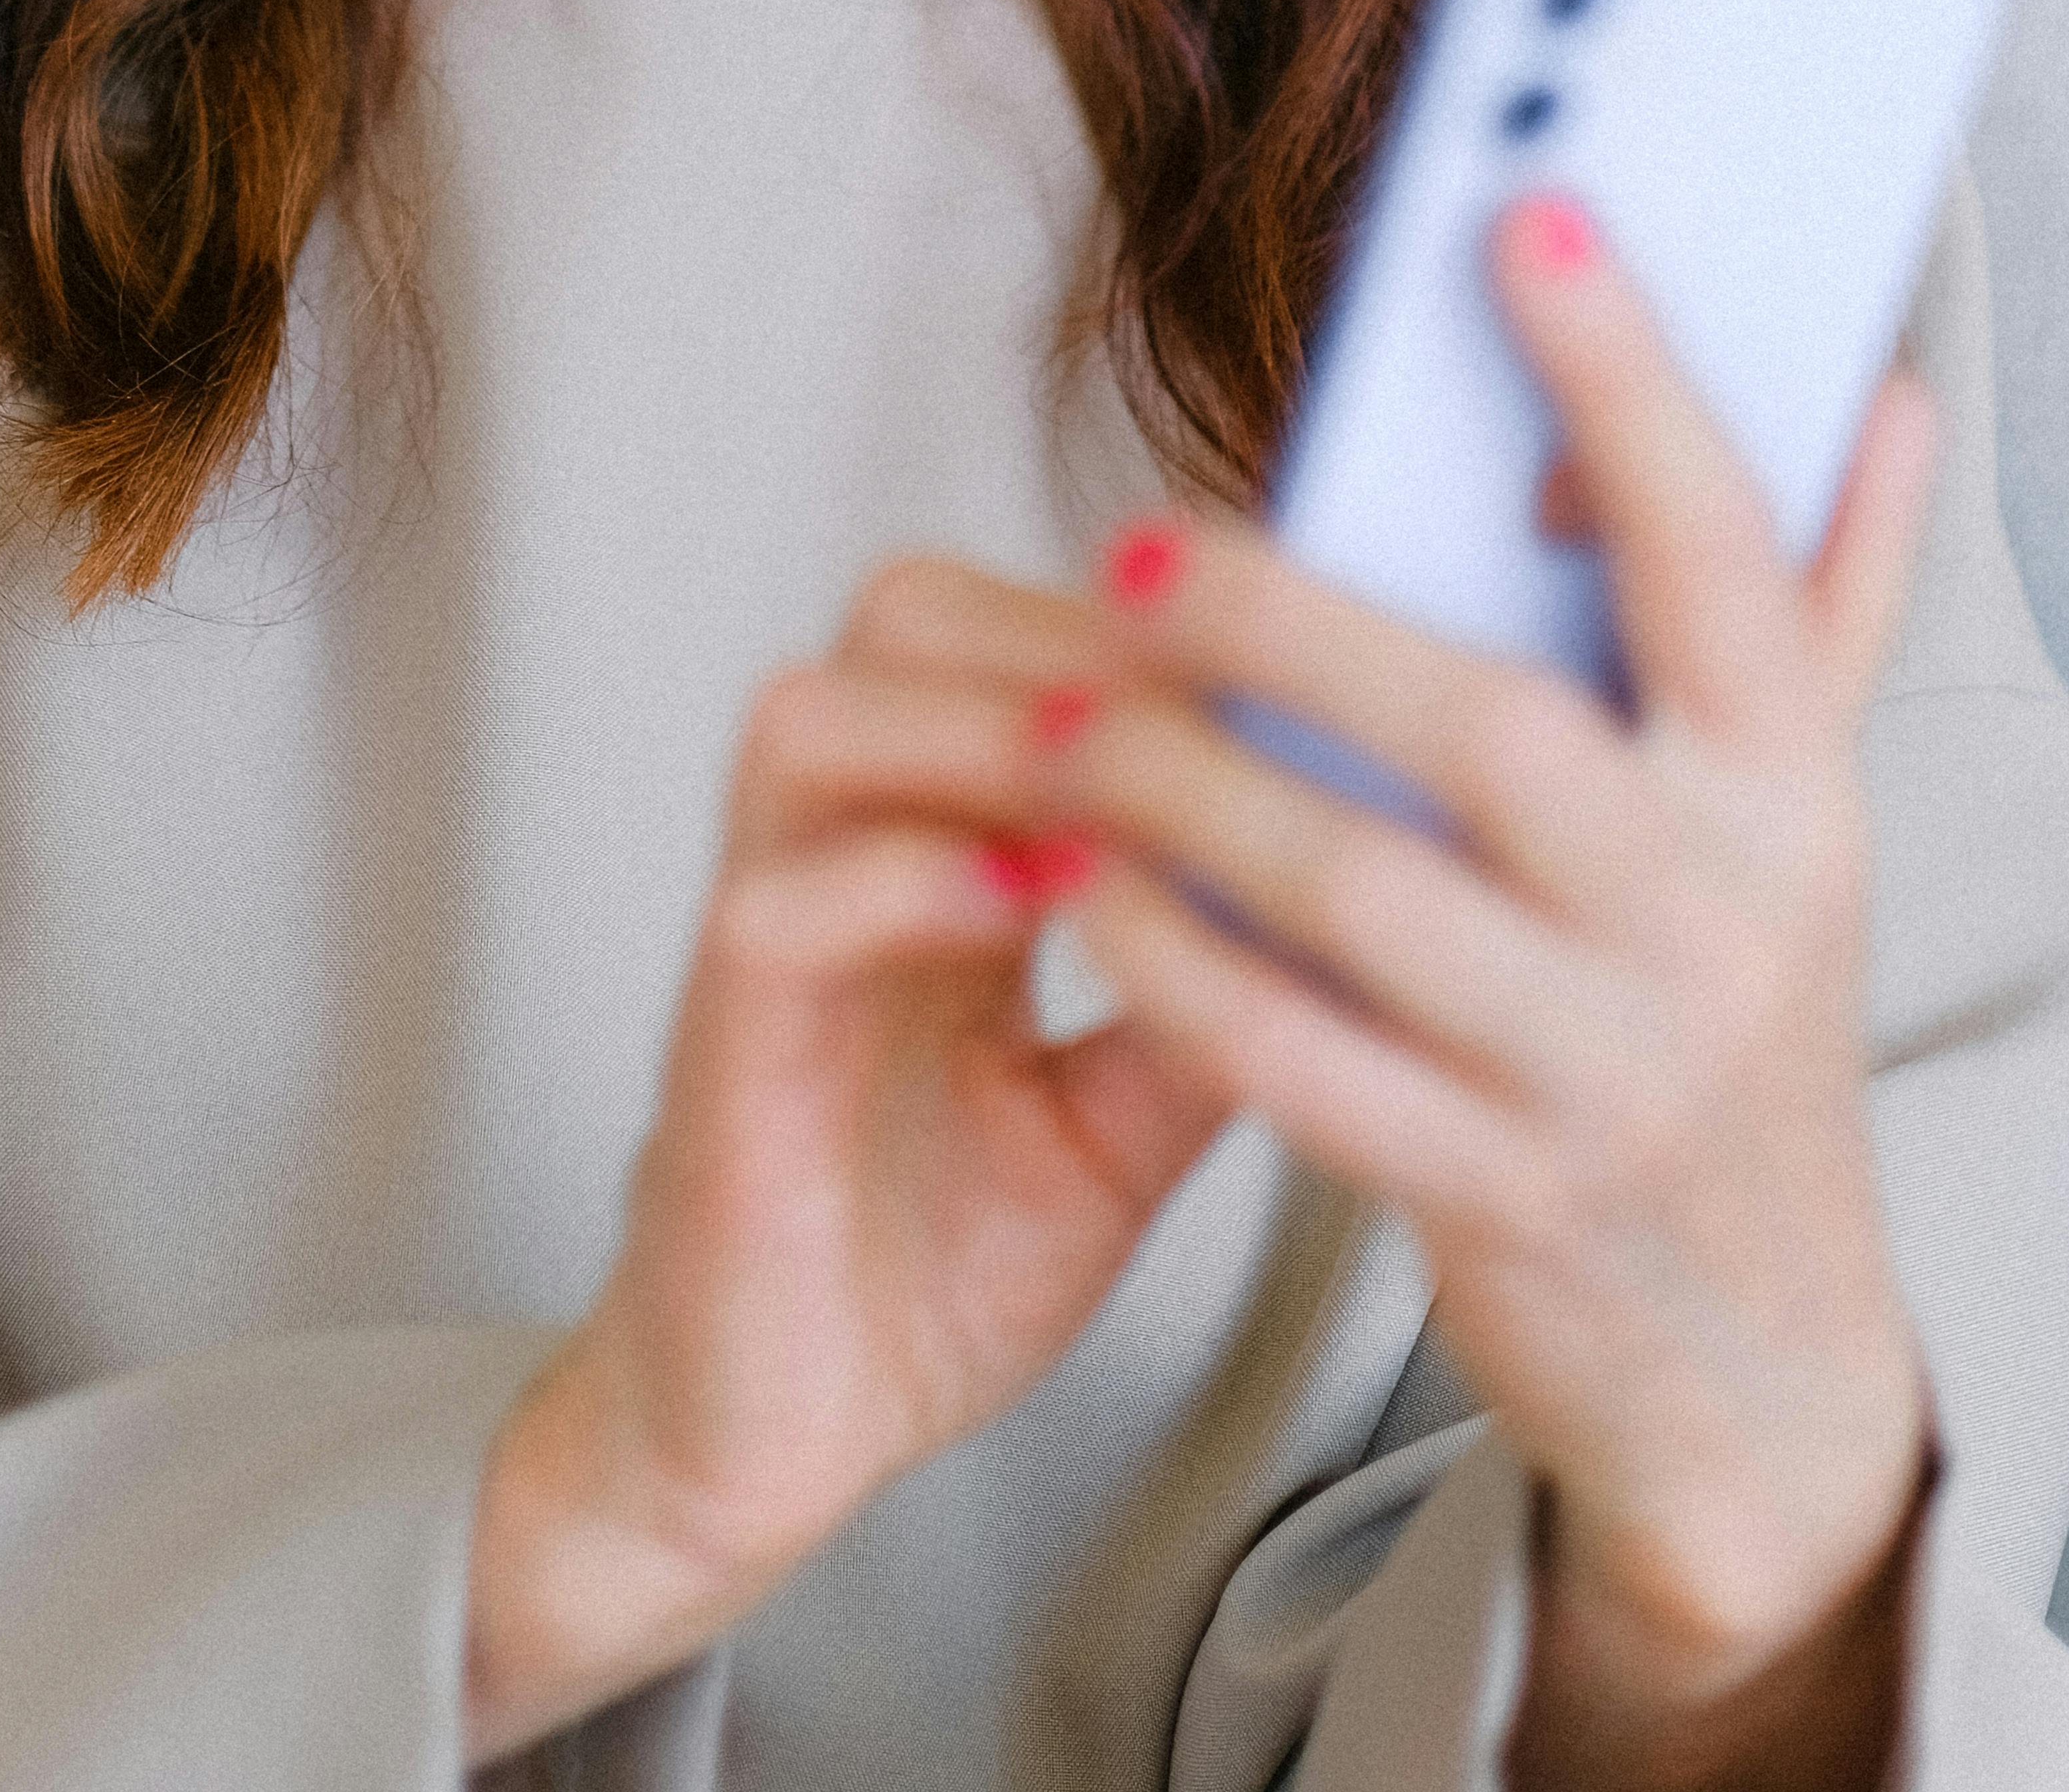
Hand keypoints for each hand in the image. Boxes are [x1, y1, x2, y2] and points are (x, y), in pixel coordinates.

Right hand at [460, 584, 1229, 1760]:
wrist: (779, 1445)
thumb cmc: (919, 1273)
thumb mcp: (1116, 1125)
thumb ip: (1198, 1009)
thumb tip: (1346, 920)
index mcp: (931, 853)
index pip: (1005, 640)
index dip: (1129, 626)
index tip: (1267, 663)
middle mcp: (837, 857)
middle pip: (900, 623)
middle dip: (1056, 631)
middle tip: (1193, 700)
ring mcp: (765, 940)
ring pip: (813, 722)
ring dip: (978, 731)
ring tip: (1111, 781)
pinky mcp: (722, 1050)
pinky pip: (779, 907)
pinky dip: (905, 880)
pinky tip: (1023, 904)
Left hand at [1009, 195, 1940, 1789]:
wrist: (1755, 1351)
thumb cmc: (1738, 1007)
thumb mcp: (1799, 809)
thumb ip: (1820, 599)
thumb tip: (1879, 392)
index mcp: (1790, 788)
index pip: (1719, 550)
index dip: (1628, 381)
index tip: (1526, 218)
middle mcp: (1717, 917)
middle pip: (1492, 733)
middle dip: (1298, 626)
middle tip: (1137, 547)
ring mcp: (1604, 1069)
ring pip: (1363, 896)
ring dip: (1188, 788)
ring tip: (1058, 713)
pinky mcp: (1490, 1194)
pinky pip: (1298, 1062)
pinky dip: (1176, 961)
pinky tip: (1081, 878)